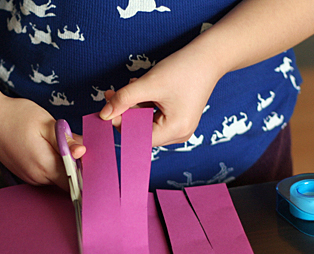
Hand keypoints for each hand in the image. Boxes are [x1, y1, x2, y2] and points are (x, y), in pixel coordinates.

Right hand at [0, 95, 84, 190]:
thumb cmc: (16, 116)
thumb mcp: (45, 123)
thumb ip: (66, 140)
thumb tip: (83, 151)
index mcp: (45, 165)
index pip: (76, 180)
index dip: (87, 170)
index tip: (92, 155)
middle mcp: (38, 177)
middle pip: (68, 181)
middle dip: (77, 167)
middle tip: (78, 145)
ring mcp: (30, 178)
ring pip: (58, 178)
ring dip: (65, 165)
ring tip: (62, 144)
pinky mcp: (26, 174)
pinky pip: (47, 175)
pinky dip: (53, 165)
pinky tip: (50, 149)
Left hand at [100, 47, 222, 146]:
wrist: (209, 56)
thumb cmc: (183, 69)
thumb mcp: (149, 84)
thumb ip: (124, 99)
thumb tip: (104, 114)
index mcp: (175, 130)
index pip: (138, 136)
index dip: (120, 123)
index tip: (107, 107)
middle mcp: (179, 134)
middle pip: (141, 131)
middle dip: (126, 112)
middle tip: (112, 94)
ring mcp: (180, 128)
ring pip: (146, 123)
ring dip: (134, 106)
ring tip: (131, 86)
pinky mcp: (178, 119)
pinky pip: (154, 117)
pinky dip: (145, 104)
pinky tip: (142, 88)